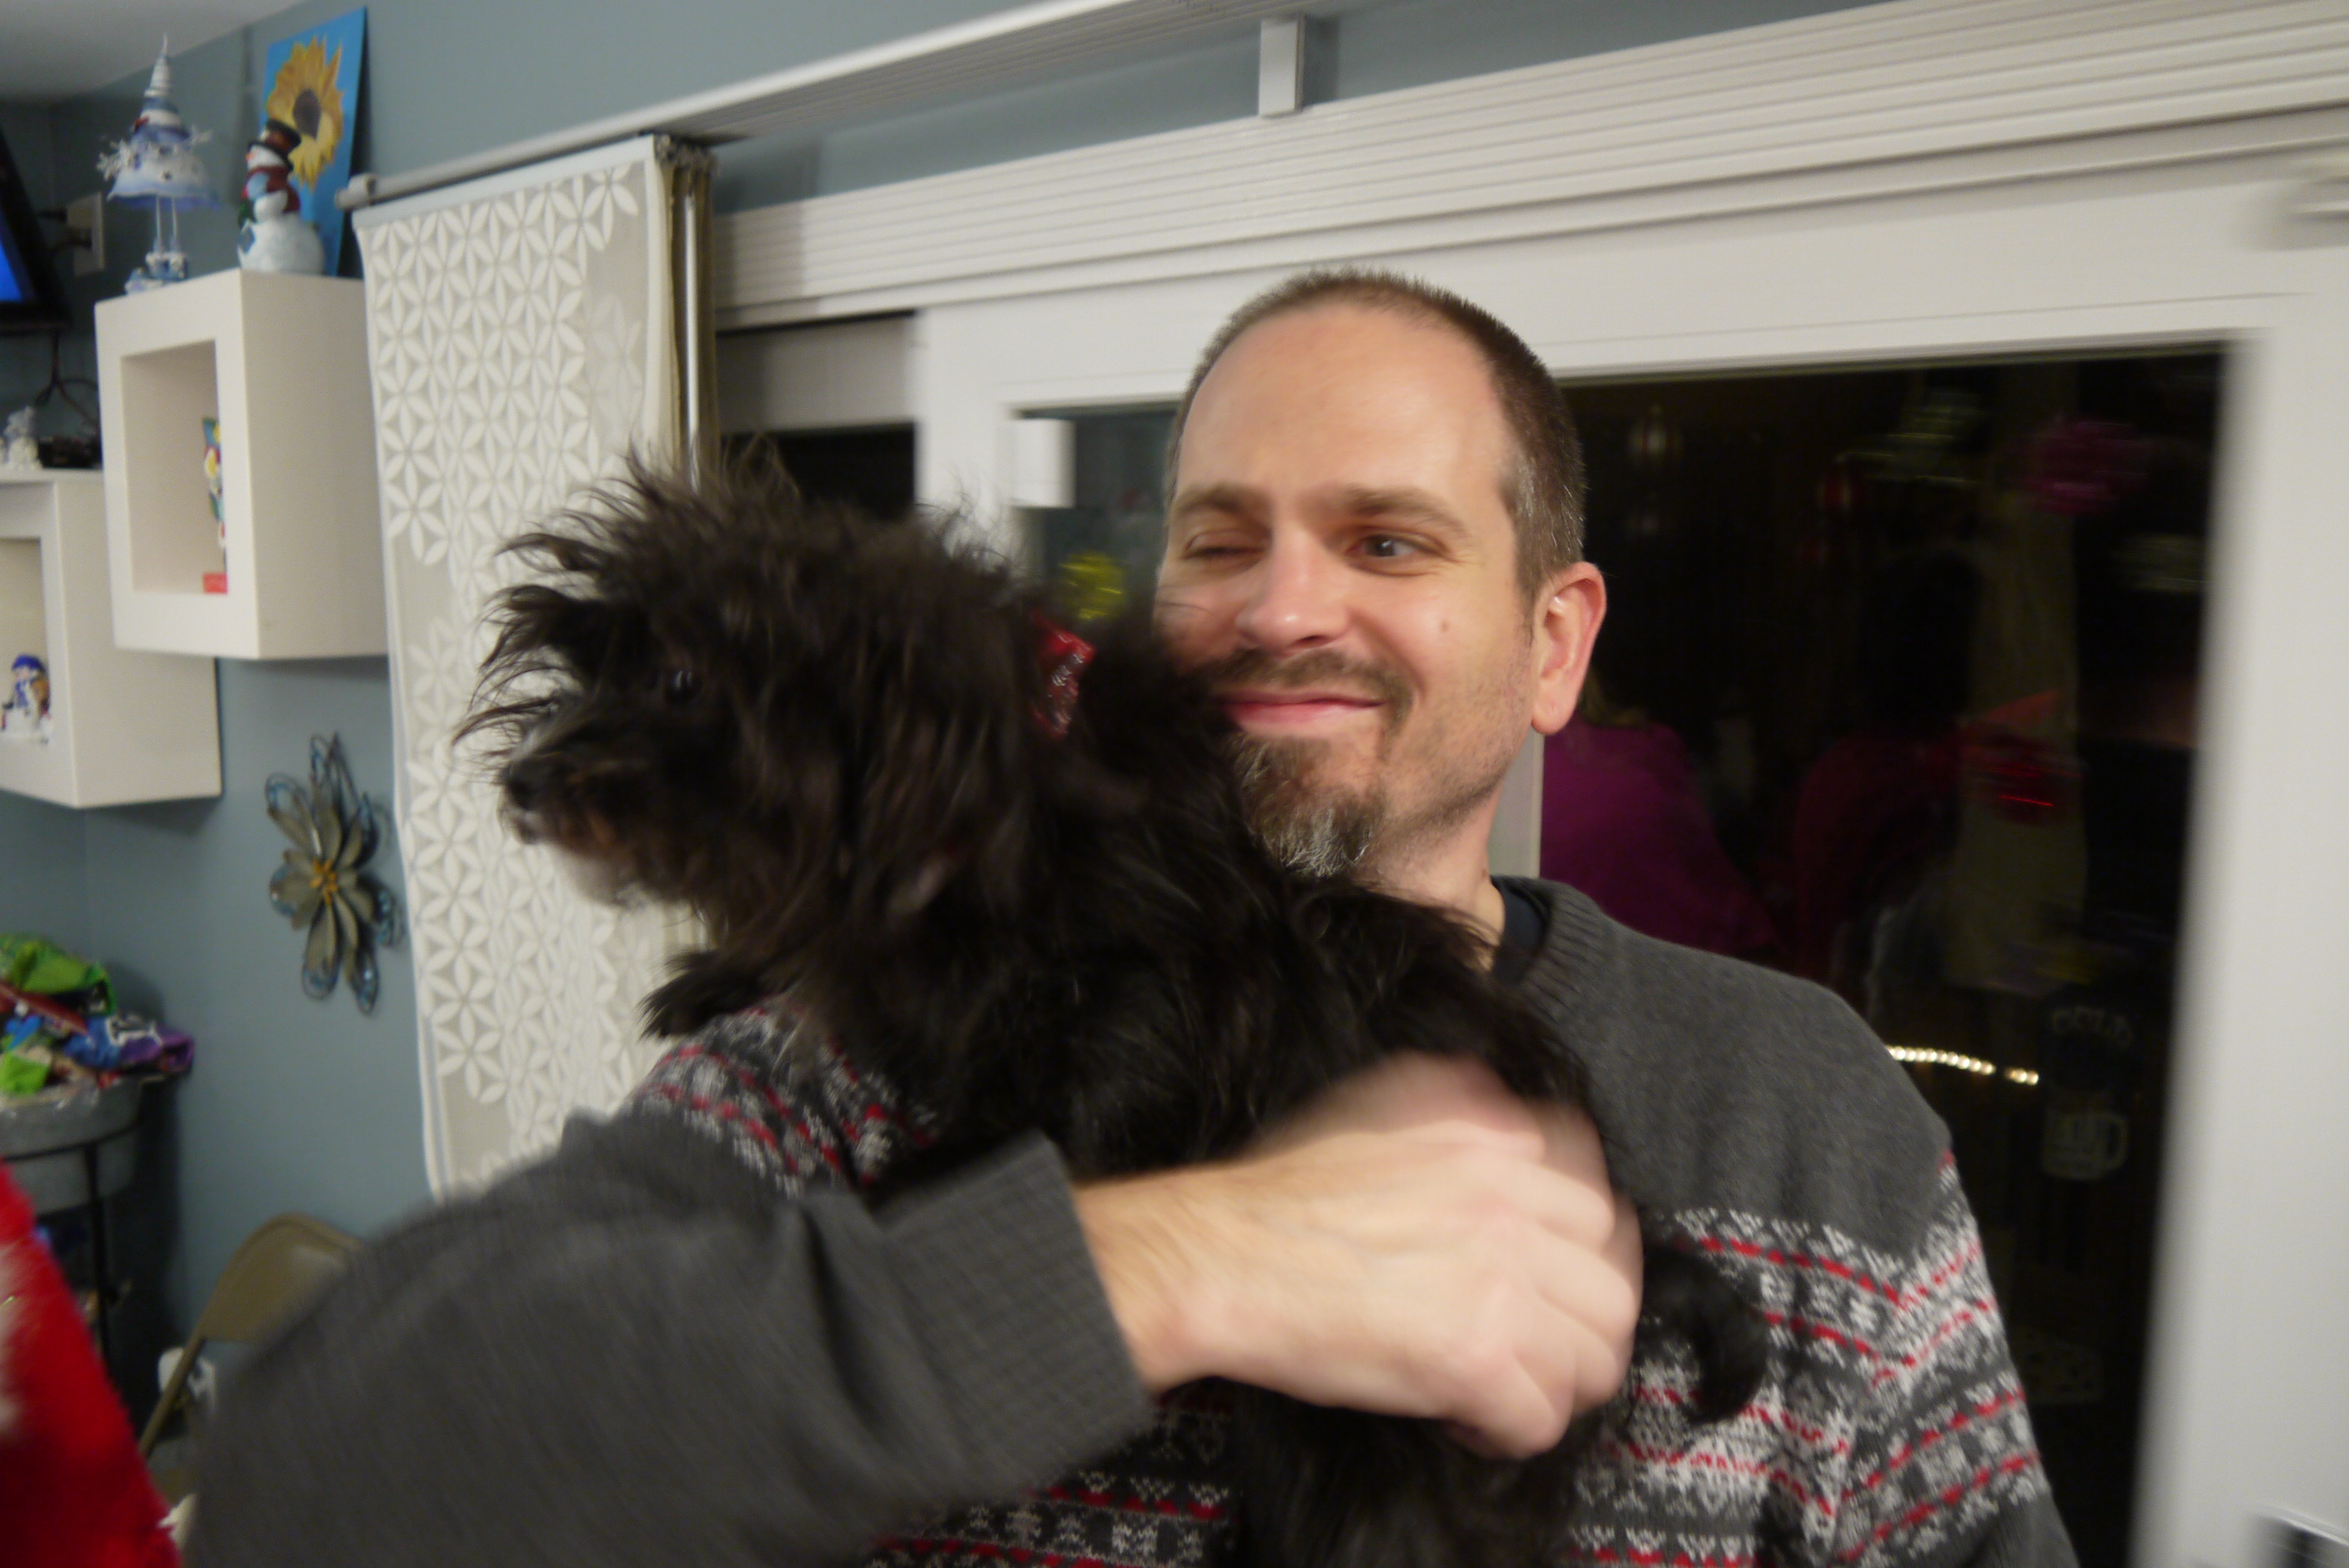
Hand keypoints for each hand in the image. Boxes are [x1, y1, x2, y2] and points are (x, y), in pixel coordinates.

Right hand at [1075, 1055, 1640, 1456]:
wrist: (1220, 1257)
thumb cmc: (1276, 1200)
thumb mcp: (1377, 1111)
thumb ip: (1453, 1106)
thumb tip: (1499, 1111)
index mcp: (1492, 1141)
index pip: (1598, 1205)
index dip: (1583, 1258)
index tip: (1562, 1285)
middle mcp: (1512, 1202)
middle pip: (1611, 1285)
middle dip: (1581, 1329)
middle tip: (1540, 1351)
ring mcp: (1502, 1279)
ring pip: (1594, 1355)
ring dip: (1555, 1384)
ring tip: (1509, 1390)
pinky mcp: (1477, 1355)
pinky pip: (1540, 1417)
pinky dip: (1509, 1432)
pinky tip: (1466, 1420)